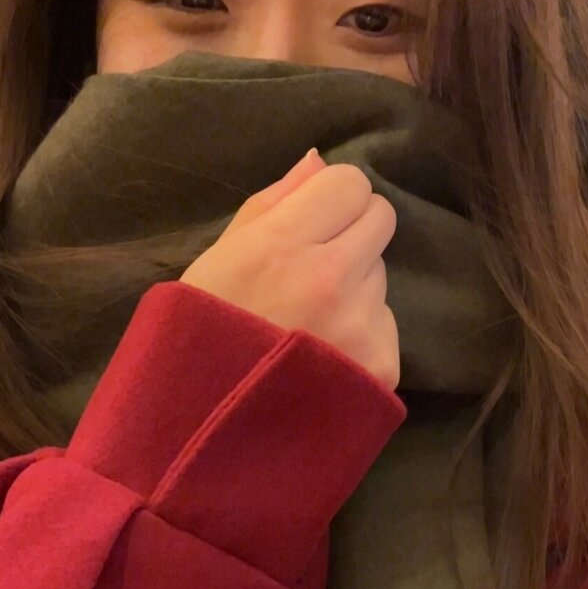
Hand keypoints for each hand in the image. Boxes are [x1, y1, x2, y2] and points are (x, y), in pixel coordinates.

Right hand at [180, 150, 399, 390]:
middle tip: (316, 262)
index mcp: (281, 243)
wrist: (206, 427)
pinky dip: (362, 331)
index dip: (330, 197)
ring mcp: (360, 324)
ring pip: (380, 271)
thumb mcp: (217, 257)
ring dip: (354, 282)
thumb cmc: (201, 333)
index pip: (350, 183)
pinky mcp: (383, 365)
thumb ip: (271, 203)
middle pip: (380, 217)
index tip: (311, 220)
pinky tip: (324, 354)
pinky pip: (385, 321)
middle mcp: (329, 278)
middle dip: (352, 230)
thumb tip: (319, 161)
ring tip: (310, 319)